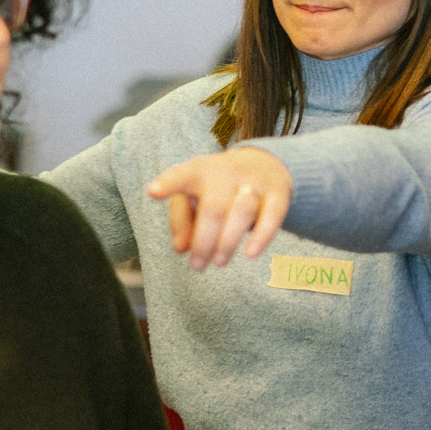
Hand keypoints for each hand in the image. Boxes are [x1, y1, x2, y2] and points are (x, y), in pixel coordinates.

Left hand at [146, 148, 292, 270]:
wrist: (265, 163)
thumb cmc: (217, 187)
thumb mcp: (195, 197)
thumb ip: (182, 222)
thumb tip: (181, 248)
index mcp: (199, 171)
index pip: (182, 175)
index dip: (168, 183)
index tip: (152, 192)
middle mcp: (226, 172)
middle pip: (214, 208)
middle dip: (204, 241)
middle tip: (197, 266)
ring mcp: (254, 181)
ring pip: (242, 211)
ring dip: (228, 241)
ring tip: (218, 263)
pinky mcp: (278, 193)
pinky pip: (272, 216)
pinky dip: (261, 236)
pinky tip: (250, 254)